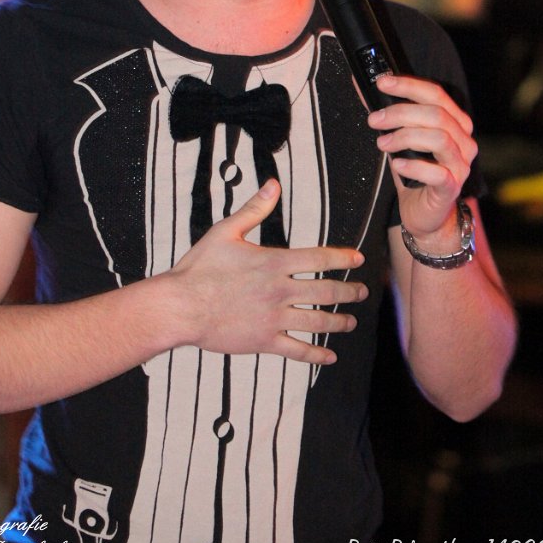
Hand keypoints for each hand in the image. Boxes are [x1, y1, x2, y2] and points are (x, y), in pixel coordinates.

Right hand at [169, 180, 366, 363]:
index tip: (358, 259)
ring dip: (339, 322)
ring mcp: (274, 318)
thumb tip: (273, 185)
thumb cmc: (199, 267)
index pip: (319, 259)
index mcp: (274, 262)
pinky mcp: (263, 341)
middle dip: (350, 292)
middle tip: (362, 292)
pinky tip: (329, 357)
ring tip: (351, 322)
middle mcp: (280, 291)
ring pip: (318, 322)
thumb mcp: (226, 232)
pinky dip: (316, 355)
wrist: (180, 306)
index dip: (342, 258)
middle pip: (327, 292)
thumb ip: (254, 209)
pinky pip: (297, 350)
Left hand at [367, 73, 477, 243]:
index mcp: (455, 123)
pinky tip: (398, 164)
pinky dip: (414, 166)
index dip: (409, 85)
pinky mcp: (452, 188)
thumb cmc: (414, 172)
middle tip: (374, 120)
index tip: (382, 83)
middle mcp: (464, 141)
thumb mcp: (400, 138)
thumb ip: (388, 115)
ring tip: (382, 143)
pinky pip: (438, 173)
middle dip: (400, 113)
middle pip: (436, 114)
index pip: (436, 94)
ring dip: (405, 136)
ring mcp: (461, 165)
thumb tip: (362, 87)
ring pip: (439, 138)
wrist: (424, 212)